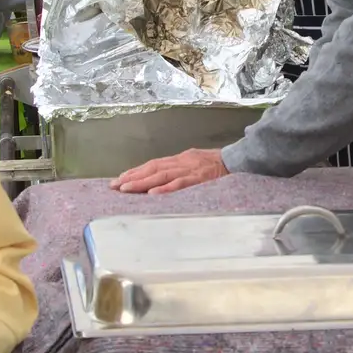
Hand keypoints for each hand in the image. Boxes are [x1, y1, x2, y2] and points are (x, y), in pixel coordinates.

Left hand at [112, 148, 228, 193]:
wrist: (237, 160)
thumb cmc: (217, 165)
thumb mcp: (196, 164)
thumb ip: (180, 171)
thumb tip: (162, 181)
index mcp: (180, 159)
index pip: (153, 164)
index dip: (136, 171)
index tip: (120, 179)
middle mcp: (181, 162)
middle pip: (152, 168)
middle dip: (132, 177)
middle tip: (114, 186)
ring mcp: (189, 170)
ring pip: (161, 175)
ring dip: (142, 182)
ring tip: (126, 189)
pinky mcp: (199, 178)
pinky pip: (180, 184)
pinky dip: (165, 188)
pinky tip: (152, 193)